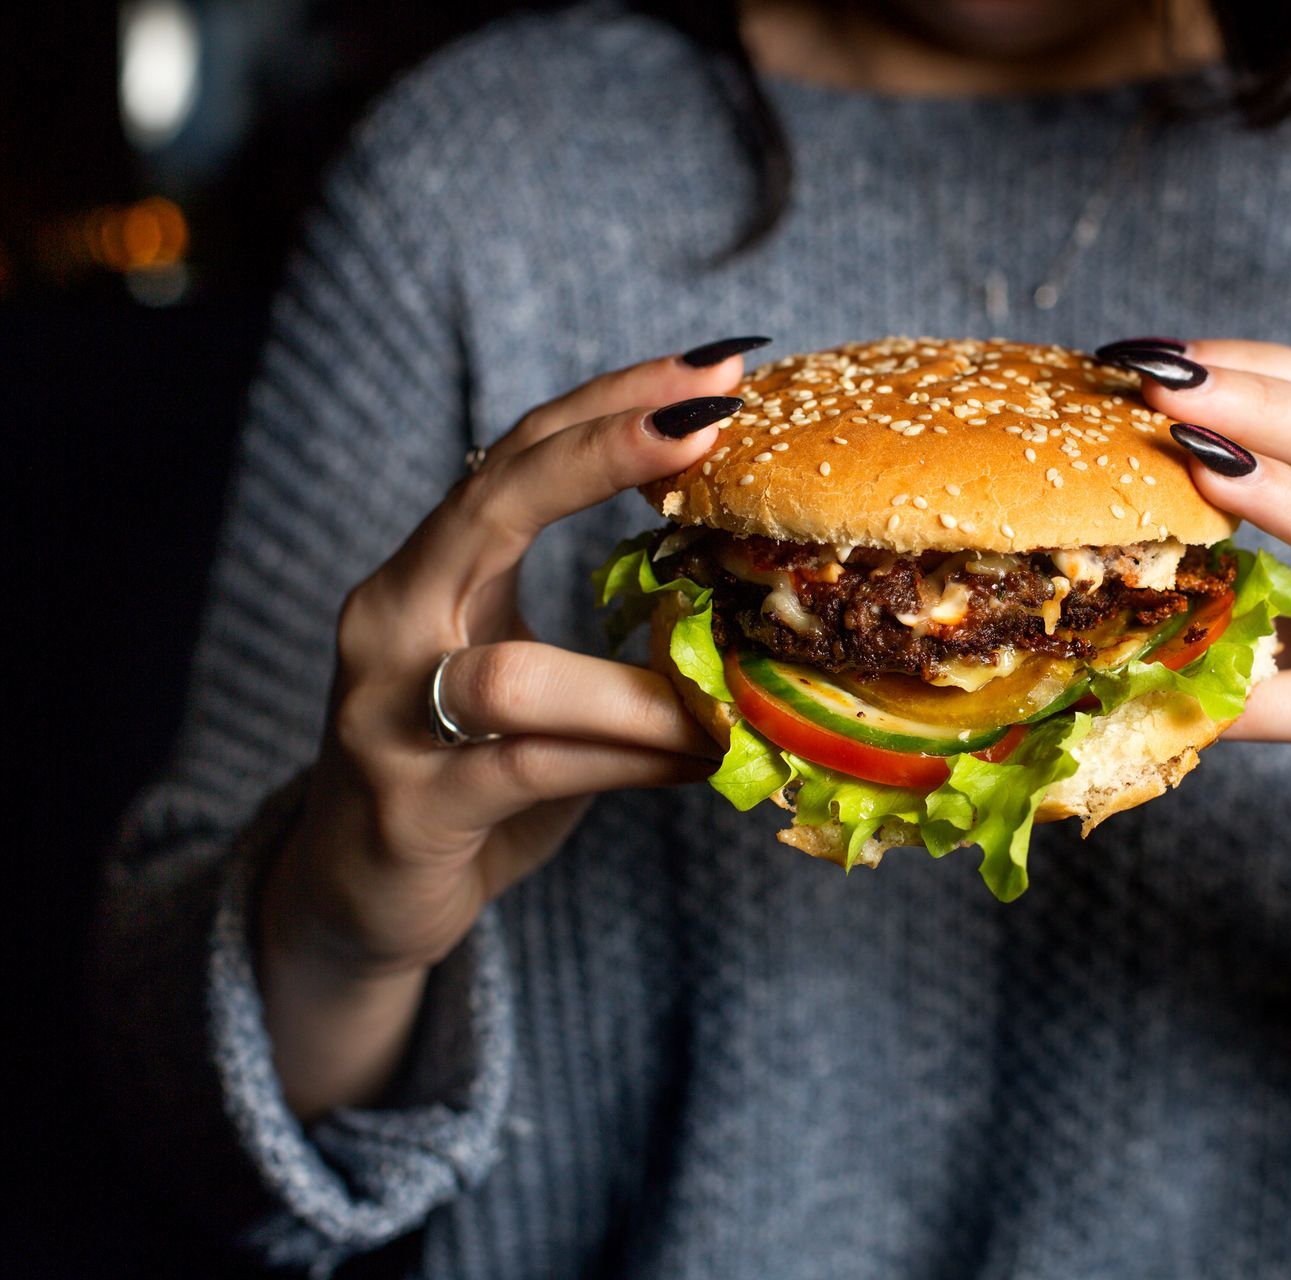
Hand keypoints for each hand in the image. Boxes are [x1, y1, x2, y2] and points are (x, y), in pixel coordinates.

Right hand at [262, 349, 750, 984]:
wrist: (353, 892)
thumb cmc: (466, 769)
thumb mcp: (524, 671)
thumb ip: (594, 620)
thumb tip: (749, 575)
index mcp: (426, 572)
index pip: (516, 453)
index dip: (612, 403)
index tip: (715, 366)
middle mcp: (390, 622)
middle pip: (491, 503)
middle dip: (603, 453)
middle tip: (710, 423)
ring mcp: (388, 715)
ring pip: (518, 672)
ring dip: (642, 682)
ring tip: (736, 687)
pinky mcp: (413, 807)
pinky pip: (537, 768)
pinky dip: (634, 759)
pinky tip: (704, 757)